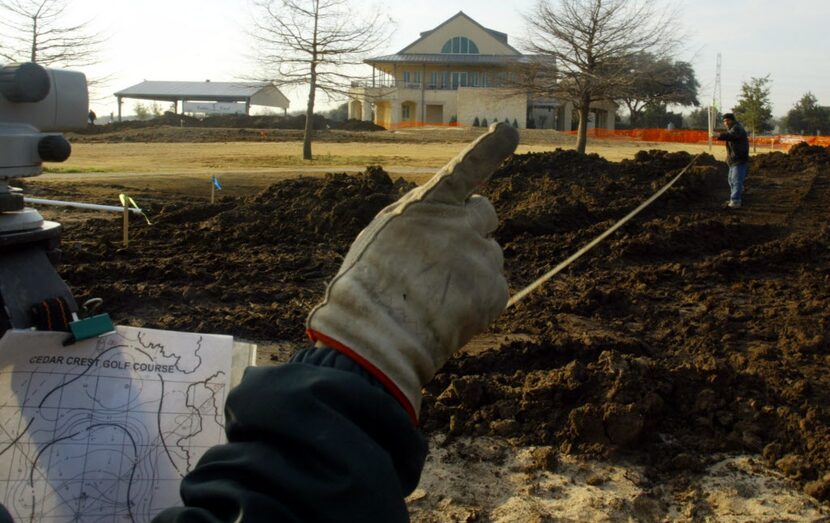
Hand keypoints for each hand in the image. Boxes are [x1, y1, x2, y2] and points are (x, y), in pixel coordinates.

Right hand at [306, 123, 518, 420]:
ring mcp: (481, 256)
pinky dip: (478, 301)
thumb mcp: (381, 237)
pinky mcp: (494, 290)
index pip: (466, 168)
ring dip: (471, 270)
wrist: (379, 334)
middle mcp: (460, 223)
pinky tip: (449, 314)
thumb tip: (441, 224)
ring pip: (488, 256)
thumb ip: (418, 222)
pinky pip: (494, 289)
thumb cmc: (368, 288)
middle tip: (445, 259)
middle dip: (472, 230)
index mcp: (427, 205)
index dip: (489, 149)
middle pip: (484, 215)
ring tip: (436, 296)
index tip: (509, 131)